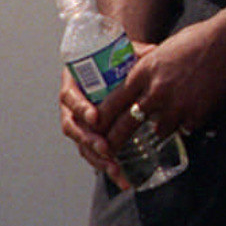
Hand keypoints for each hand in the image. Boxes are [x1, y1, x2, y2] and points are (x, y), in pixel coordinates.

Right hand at [58, 64, 133, 192]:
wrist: (109, 64)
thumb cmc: (112, 58)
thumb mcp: (120, 52)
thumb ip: (135, 52)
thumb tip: (155, 50)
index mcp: (73, 84)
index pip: (70, 97)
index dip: (81, 108)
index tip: (95, 117)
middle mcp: (72, 106)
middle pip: (73, 127)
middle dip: (89, 140)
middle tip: (106, 149)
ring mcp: (79, 123)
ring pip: (82, 144)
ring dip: (97, 159)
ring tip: (115, 169)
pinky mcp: (90, 135)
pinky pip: (92, 152)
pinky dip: (104, 165)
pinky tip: (119, 175)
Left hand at [91, 15, 225, 159]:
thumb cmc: (196, 40)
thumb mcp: (162, 50)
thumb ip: (147, 69)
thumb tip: (137, 84)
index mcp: (144, 72)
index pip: (113, 102)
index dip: (101, 118)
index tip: (95, 128)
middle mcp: (155, 91)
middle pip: (127, 124)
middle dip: (115, 140)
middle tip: (108, 151)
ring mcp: (176, 104)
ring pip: (159, 130)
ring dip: (162, 128)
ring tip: (168, 122)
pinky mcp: (196, 114)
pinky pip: (186, 128)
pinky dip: (188, 124)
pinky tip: (194, 113)